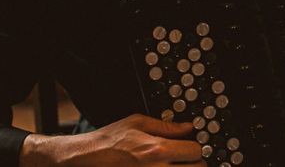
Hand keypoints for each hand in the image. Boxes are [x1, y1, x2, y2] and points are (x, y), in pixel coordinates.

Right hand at [19, 113, 205, 165]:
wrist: (88, 159)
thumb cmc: (110, 141)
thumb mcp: (138, 122)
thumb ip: (166, 126)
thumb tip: (188, 127)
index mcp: (158, 150)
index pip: (196, 151)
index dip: (195, 146)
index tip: (189, 145)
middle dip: (194, 163)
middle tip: (184, 158)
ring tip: (174, 165)